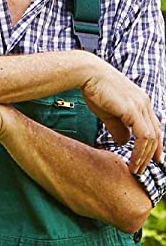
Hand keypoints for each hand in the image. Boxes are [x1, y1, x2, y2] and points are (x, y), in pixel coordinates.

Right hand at [79, 61, 165, 175]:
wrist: (89, 75)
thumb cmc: (96, 91)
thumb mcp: (108, 114)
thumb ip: (118, 128)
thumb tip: (124, 142)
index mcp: (141, 104)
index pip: (153, 127)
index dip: (154, 145)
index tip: (151, 160)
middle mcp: (145, 104)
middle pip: (157, 134)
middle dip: (152, 154)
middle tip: (143, 170)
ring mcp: (141, 107)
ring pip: (152, 137)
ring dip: (145, 156)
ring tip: (136, 169)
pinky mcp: (133, 110)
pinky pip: (144, 135)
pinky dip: (140, 150)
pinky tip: (133, 160)